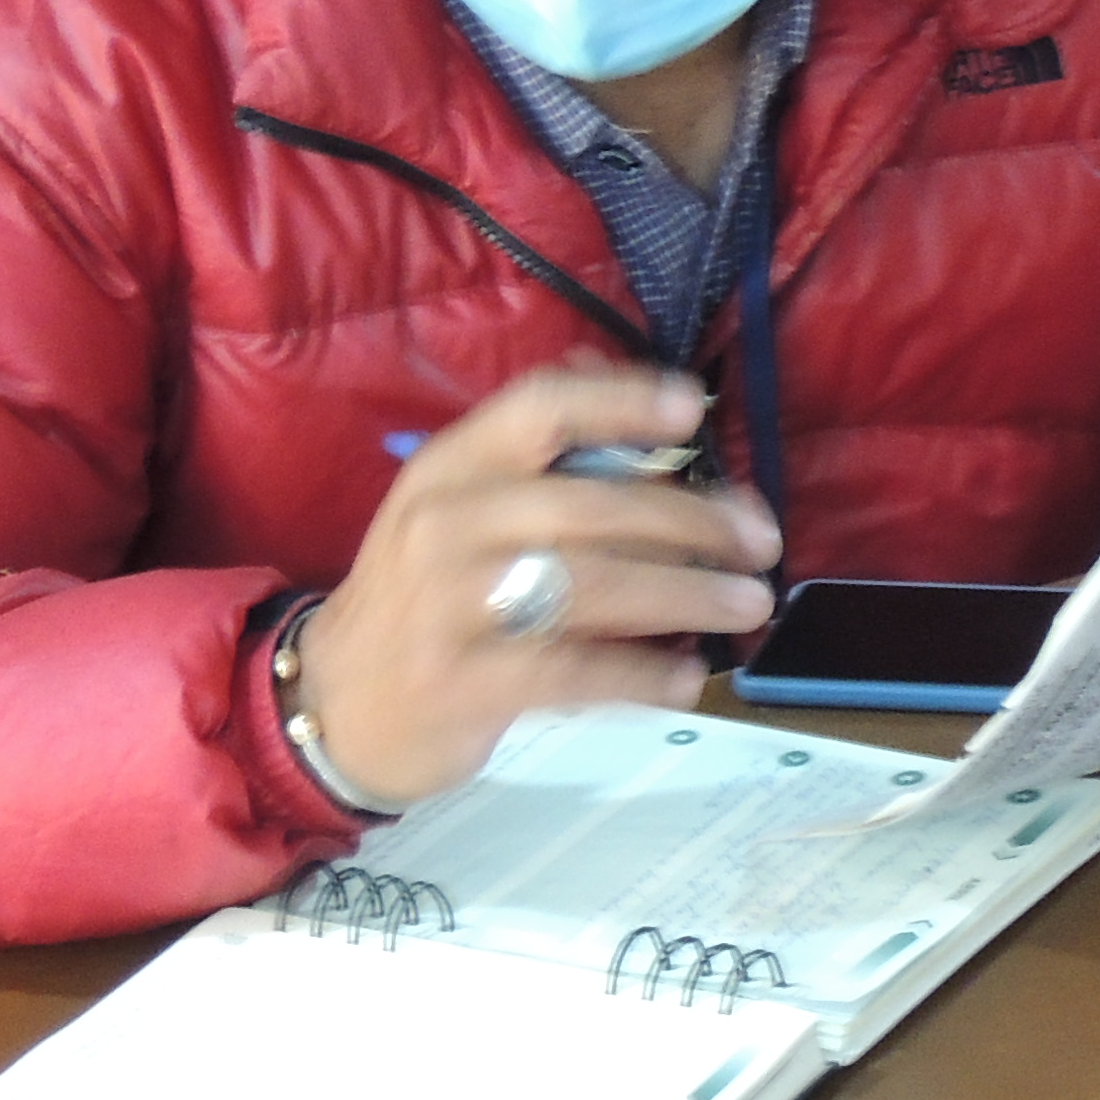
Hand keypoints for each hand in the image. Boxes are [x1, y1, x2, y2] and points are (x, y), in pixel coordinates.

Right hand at [291, 363, 781, 804]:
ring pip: (595, 587)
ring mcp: (450, 605)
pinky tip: (687, 678)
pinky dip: (643, 674)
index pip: (540, 408)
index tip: (696, 408)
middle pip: (594, 506)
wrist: (337, 702)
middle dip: (694, 521)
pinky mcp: (464, 682)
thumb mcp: (459, 512)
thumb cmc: (426, 596)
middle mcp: (446, 524)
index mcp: (451, 467)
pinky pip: (576, 672)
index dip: (623, 401)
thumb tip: (641, 398)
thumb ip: (542, 461)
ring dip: (688, 595)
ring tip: (748, 604)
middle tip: (762, 542)